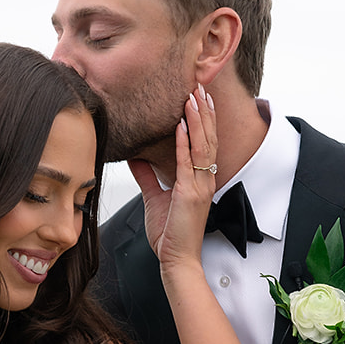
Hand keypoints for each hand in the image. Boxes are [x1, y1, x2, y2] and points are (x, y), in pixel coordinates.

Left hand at [130, 84, 216, 266]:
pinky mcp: (191, 194)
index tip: (197, 96)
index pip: (203, 141)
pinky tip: (182, 125)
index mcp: (199, 178)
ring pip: (202, 145)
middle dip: (204, 110)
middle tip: (199, 85)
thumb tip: (136, 156)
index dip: (202, 118)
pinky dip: (185, 142)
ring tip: (194, 96)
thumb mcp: (154, 196)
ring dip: (198, 119)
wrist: (175, 258)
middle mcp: (204, 178)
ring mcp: (200, 185)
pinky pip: (188, 163)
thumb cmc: (169, 233)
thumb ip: (147, 175)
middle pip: (208, 137)